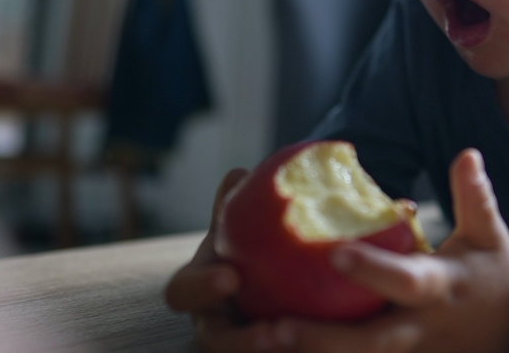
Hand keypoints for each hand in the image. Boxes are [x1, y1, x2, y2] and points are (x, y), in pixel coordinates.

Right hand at [165, 168, 290, 351]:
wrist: (272, 266)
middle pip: (214, 341)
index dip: (201, 287)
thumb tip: (238, 174)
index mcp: (199, 286)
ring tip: (295, 343)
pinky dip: (299, 350)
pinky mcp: (265, 348)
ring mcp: (238, 339)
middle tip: (271, 332)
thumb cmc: (250, 240)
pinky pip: (281, 352)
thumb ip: (236, 204)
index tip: (231, 276)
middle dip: (240, 341)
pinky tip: (326, 346)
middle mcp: (214, 319)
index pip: (182, 292)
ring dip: (266, 352)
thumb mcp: (241, 224)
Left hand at [275, 148, 508, 352]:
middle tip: (274, 326)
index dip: (374, 270)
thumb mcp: (489, 236)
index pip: (406, 281)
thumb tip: (467, 154)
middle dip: (322, 338)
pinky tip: (270, 350)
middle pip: (368, 343)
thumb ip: (475, 198)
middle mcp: (418, 328)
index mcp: (441, 288)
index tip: (336, 254)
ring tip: (259, 342)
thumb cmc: (492, 275)